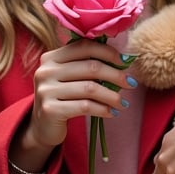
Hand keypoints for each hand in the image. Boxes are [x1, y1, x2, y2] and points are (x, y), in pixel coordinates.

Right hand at [20, 38, 133, 156]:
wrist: (43, 126)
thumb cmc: (63, 98)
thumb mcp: (70, 77)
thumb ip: (87, 65)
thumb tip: (123, 60)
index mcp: (51, 57)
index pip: (84, 47)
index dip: (108, 52)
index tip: (125, 61)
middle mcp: (46, 71)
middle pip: (90, 67)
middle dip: (116, 75)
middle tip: (131, 83)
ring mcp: (46, 90)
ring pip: (90, 88)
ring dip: (112, 96)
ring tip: (122, 103)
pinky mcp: (50, 109)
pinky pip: (85, 106)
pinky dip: (102, 109)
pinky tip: (111, 113)